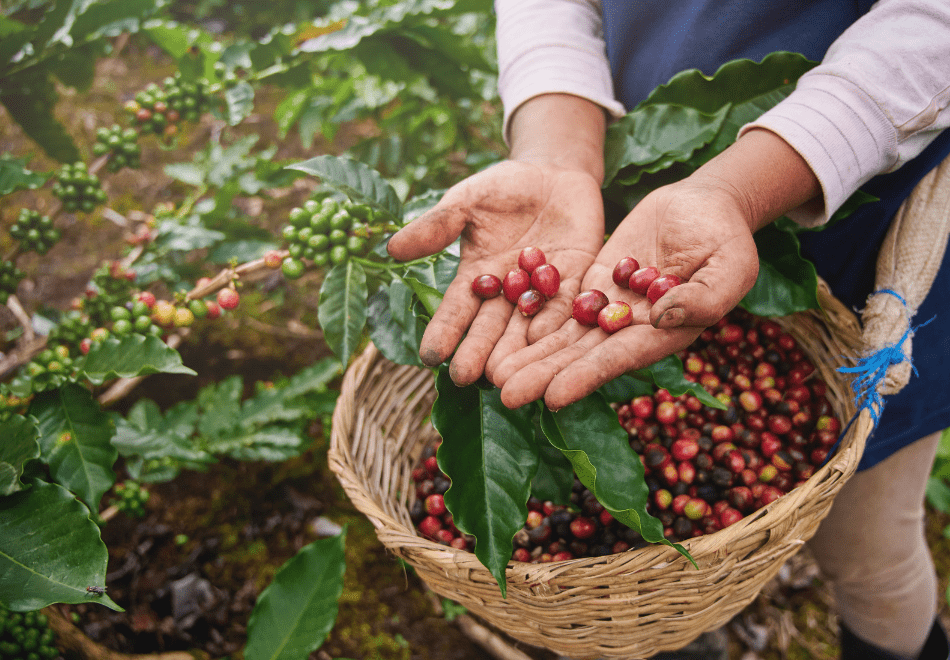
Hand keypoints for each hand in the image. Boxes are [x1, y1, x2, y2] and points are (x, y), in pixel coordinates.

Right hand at [386, 159, 604, 385]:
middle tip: (466, 377)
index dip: (443, 331)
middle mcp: (507, 293)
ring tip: (506, 376)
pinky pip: (566, 306)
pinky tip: (545, 342)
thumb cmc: (502, 187)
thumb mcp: (466, 201)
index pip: (456, 310)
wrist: (553, 173)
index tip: (429, 355)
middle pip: (491, 328)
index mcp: (476, 277)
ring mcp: (541, 291)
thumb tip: (391, 248)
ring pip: (527, 327)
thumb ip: (436, 226)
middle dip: (478, 352)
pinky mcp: (576, 282)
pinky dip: (556, 323)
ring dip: (517, 352)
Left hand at [491, 179, 760, 409]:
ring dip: (530, 354)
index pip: (618, 359)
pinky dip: (534, 318)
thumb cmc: (728, 238)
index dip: (586, 377)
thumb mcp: (730, 266)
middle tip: (504, 394)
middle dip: (544, 375)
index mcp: (665, 334)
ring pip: (564, 335)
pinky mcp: (594, 283)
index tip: (553, 396)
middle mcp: (631, 329)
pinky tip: (501, 332)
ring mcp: (609, 307)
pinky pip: (560, 303)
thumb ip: (703, 297)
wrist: (706, 206)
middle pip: (581, 356)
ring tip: (493, 374)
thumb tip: (660, 317)